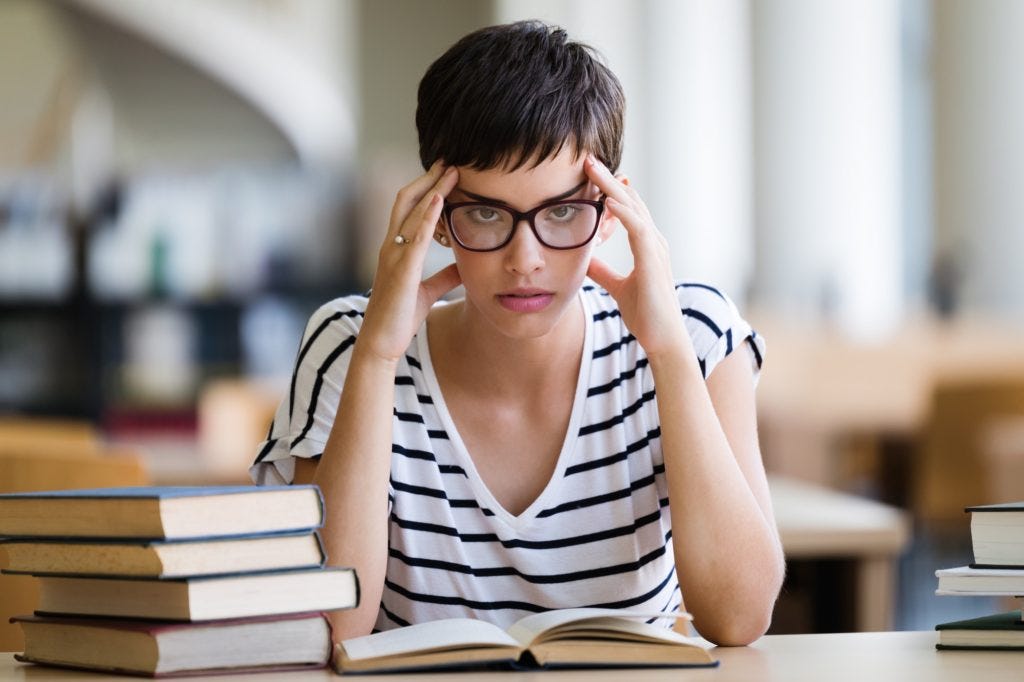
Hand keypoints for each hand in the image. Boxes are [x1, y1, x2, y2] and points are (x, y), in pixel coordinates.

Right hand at [358, 162, 461, 362]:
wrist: (381, 344)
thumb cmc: (400, 318)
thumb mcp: (428, 292)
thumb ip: (444, 277)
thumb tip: (464, 266)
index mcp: (396, 250)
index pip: (409, 209)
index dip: (427, 189)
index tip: (446, 173)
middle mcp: (391, 247)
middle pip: (407, 201)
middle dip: (428, 178)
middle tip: (450, 160)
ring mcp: (393, 256)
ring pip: (410, 212)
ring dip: (432, 189)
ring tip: (452, 171)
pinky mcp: (400, 270)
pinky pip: (415, 237)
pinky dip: (427, 216)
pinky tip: (440, 200)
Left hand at [583, 155, 690, 359]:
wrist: (663, 340)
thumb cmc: (646, 315)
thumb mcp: (618, 287)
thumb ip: (604, 272)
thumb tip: (584, 261)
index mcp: (647, 246)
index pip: (627, 209)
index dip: (609, 190)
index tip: (588, 174)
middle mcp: (654, 242)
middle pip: (630, 201)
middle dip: (608, 179)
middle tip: (587, 158)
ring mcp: (656, 249)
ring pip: (633, 208)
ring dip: (612, 187)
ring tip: (592, 168)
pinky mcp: (653, 260)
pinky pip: (638, 229)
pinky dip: (623, 212)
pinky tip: (607, 200)